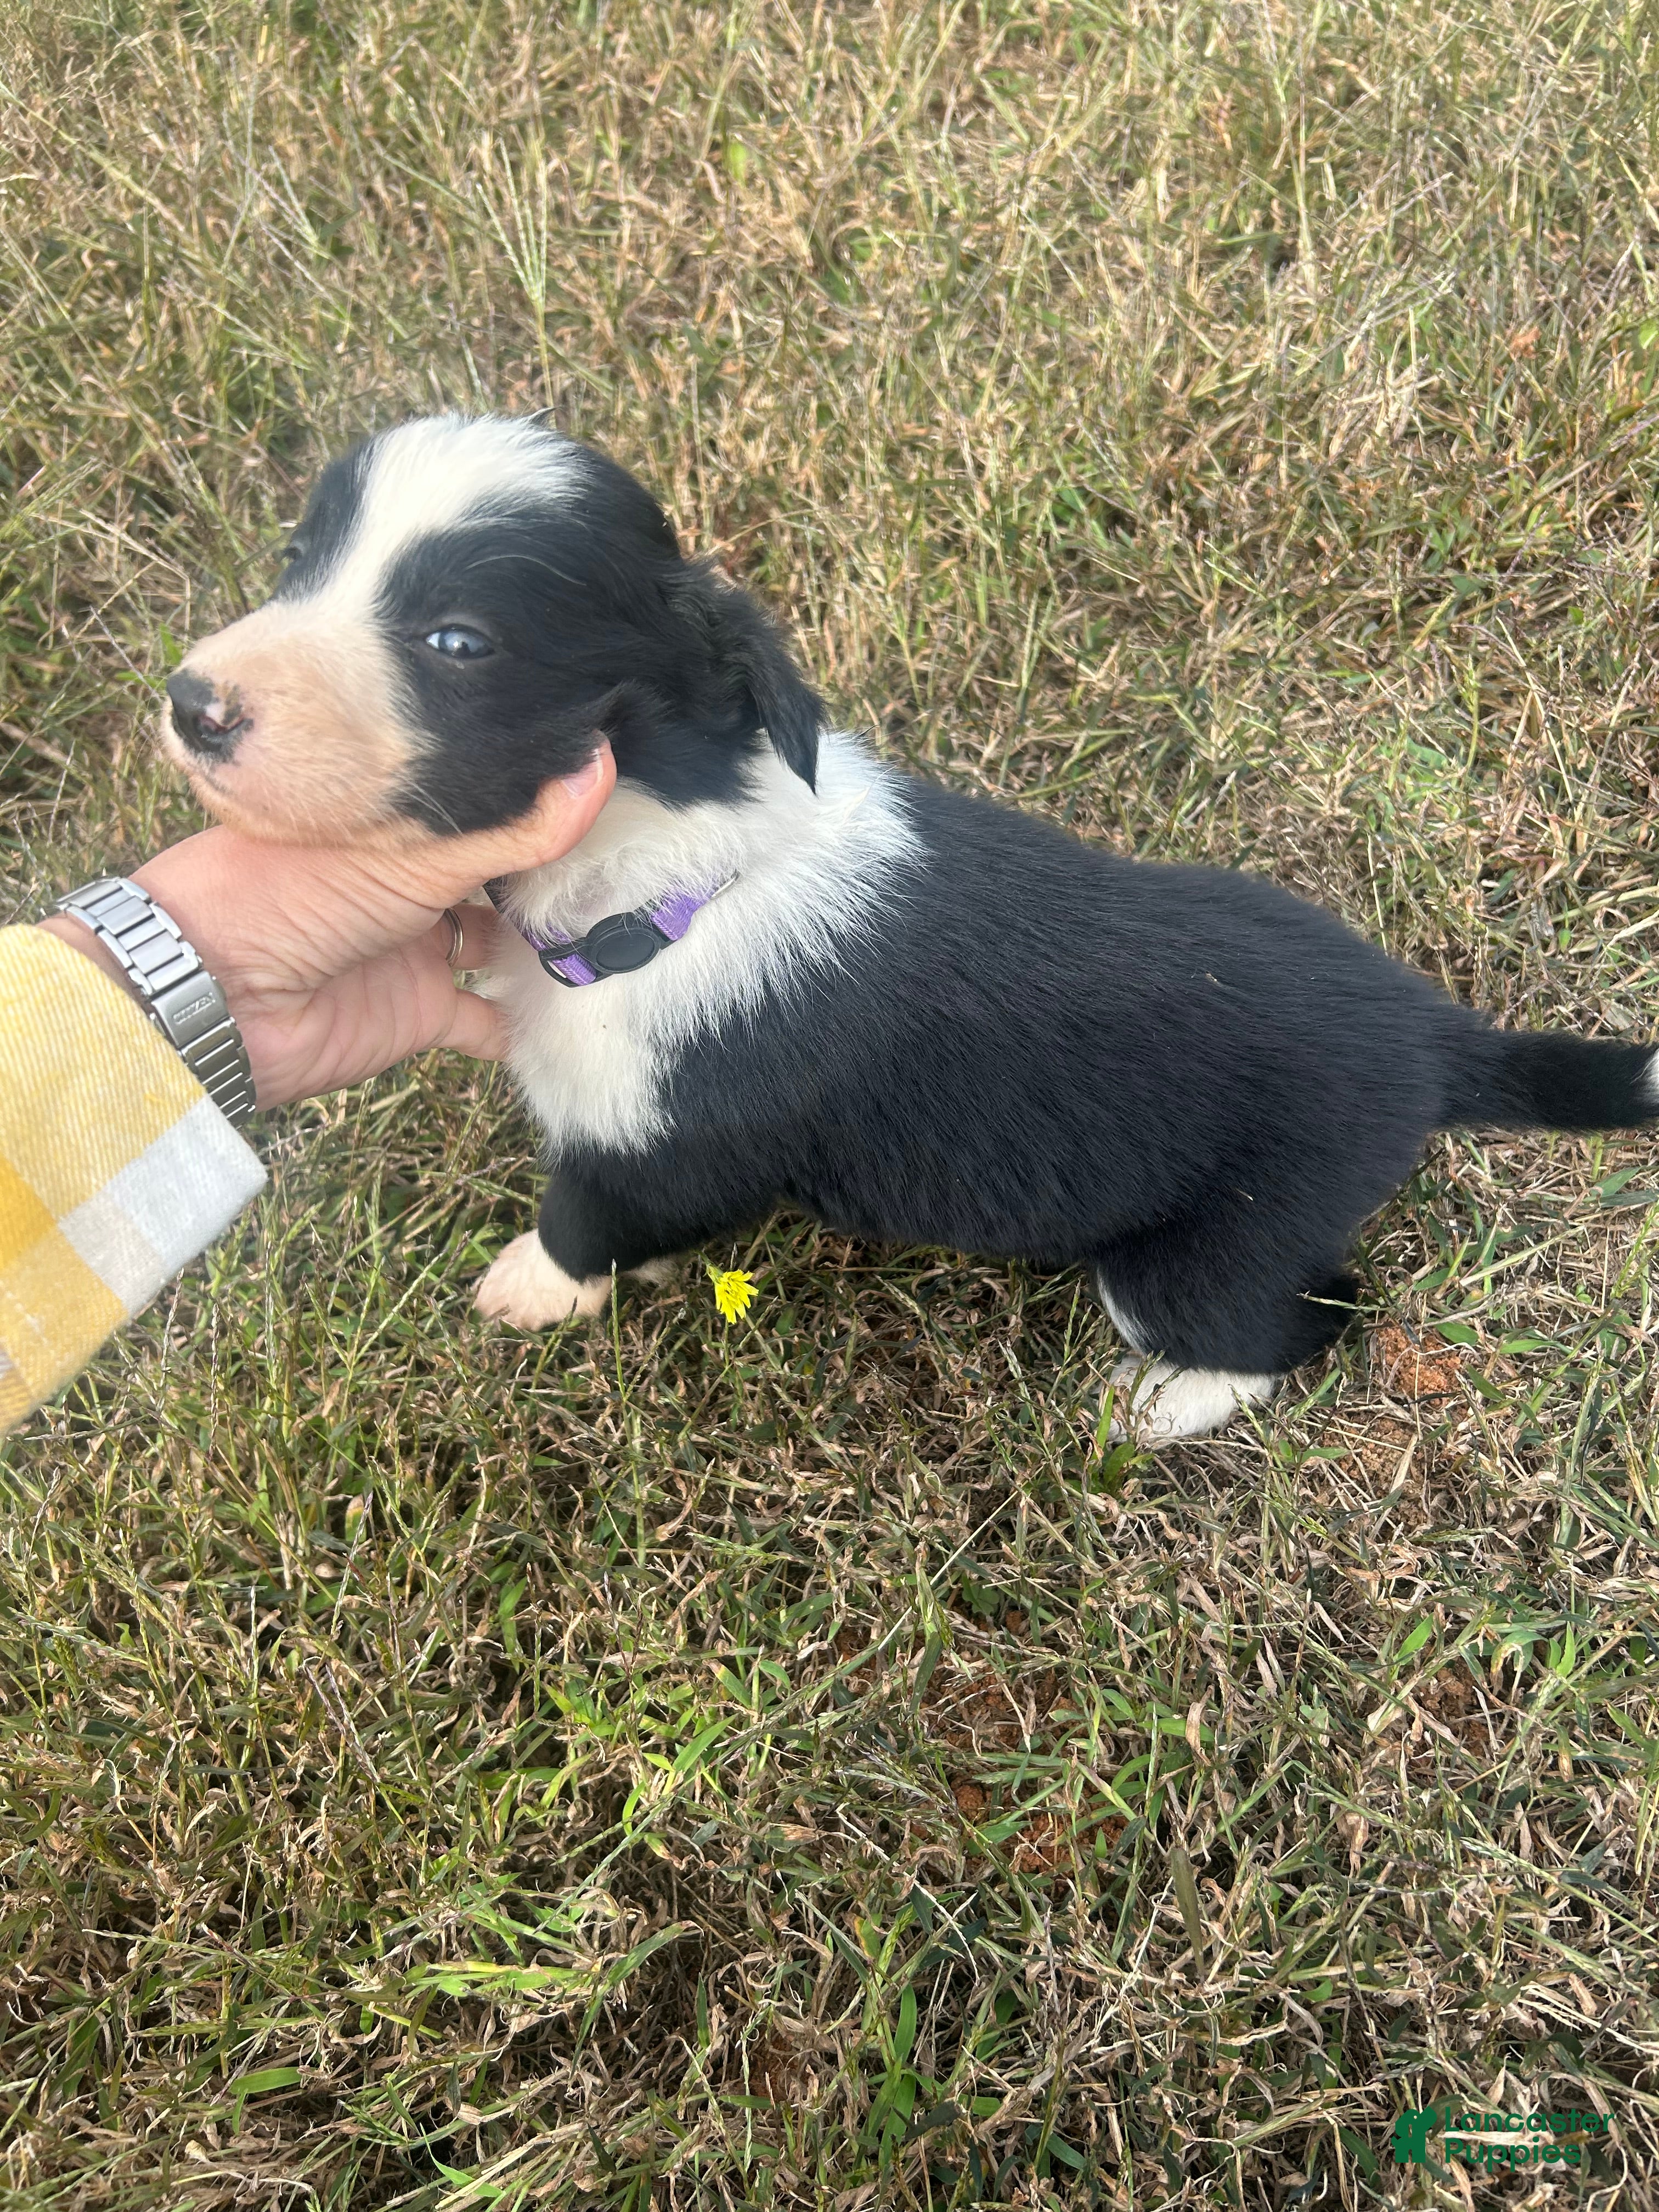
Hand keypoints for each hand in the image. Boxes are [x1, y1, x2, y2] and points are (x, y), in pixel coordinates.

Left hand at [42, 750, 613, 1108]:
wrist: (215, 998)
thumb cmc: (290, 890)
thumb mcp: (411, 849)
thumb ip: (513, 824)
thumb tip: (602, 764)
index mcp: (394, 820)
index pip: (481, 800)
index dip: (538, 794)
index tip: (615, 782)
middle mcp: (408, 880)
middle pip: (496, 872)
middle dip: (551, 872)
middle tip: (636, 860)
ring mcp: (416, 949)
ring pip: (498, 944)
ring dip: (546, 943)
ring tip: (626, 928)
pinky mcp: (420, 1015)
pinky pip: (486, 1022)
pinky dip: (524, 1023)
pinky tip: (581, 1007)